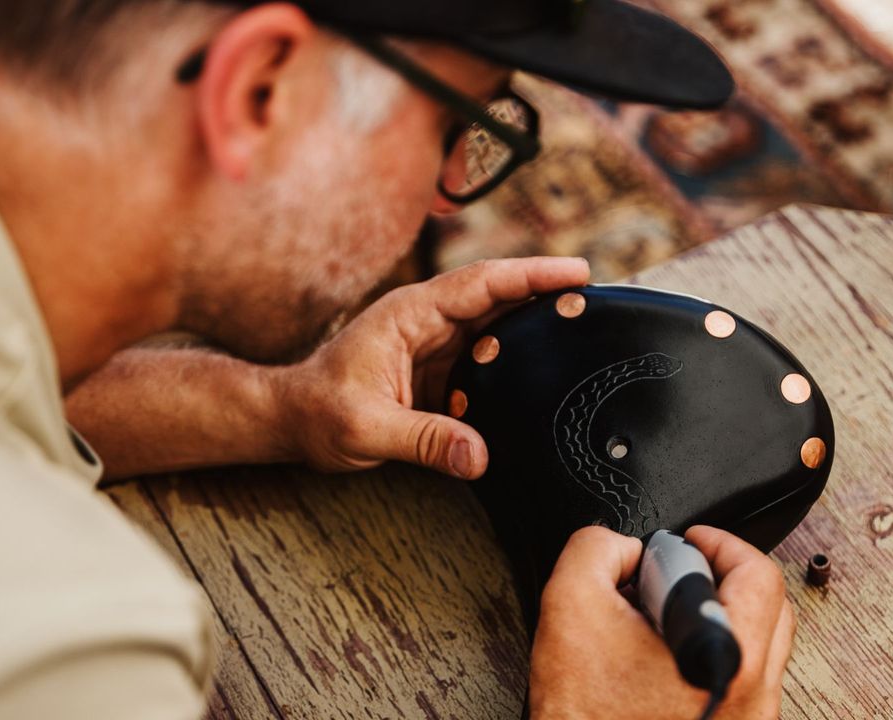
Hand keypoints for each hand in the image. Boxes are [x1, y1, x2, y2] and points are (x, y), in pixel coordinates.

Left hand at [274, 257, 588, 477]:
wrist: (292, 421)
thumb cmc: (318, 413)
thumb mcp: (366, 428)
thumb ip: (424, 440)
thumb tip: (480, 457)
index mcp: (410, 315)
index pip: (481, 284)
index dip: (531, 275)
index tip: (576, 272)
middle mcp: (428, 322)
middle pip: (499, 299)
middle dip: (548, 295)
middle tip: (599, 302)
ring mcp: (436, 345)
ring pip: (498, 328)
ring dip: (536, 329)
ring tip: (585, 334)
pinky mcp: (441, 372)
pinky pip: (488, 361)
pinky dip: (517, 363)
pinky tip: (546, 374)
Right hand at [530, 526, 794, 719]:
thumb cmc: (580, 711)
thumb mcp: (570, 600)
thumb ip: (600, 548)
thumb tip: (628, 548)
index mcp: (727, 654)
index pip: (758, 575)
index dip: (719, 543)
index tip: (691, 541)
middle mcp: (752, 694)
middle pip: (773, 610)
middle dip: (727, 578)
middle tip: (685, 574)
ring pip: (762, 649)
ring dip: (723, 619)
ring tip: (669, 621)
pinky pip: (744, 682)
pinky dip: (713, 656)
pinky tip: (666, 659)